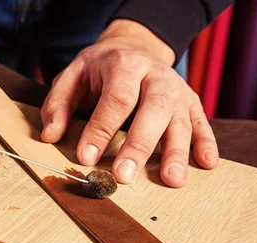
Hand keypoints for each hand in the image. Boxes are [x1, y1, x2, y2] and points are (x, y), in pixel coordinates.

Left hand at [40, 20, 218, 187]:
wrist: (134, 48)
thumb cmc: (100, 69)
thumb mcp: (72, 76)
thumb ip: (58, 104)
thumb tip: (50, 135)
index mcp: (124, 66)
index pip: (116, 99)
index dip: (101, 129)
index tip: (85, 158)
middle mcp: (156, 76)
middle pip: (153, 109)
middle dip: (139, 145)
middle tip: (124, 176)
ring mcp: (177, 89)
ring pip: (180, 120)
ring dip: (177, 152)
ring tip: (172, 180)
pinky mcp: (191, 102)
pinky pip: (201, 123)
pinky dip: (206, 144)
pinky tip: (206, 164)